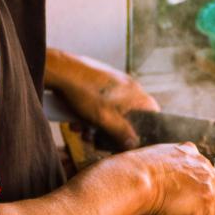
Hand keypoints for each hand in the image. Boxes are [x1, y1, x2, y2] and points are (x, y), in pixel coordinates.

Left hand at [45, 48, 159, 148]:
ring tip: (82, 131)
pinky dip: (90, 114)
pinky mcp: (99, 82)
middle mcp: (128, 87)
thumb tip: (134, 144)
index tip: (134, 140)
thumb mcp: (105, 118)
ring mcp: (113, 84)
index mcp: (136, 94)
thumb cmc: (84, 92)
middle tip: (98, 139)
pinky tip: (76, 121)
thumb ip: (122, 133)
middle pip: (129, 116)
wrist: (61, 70)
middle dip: (112, 131)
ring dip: (97, 125)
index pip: (153, 113)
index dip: (146, 128)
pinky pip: (101, 103)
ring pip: (112, 111)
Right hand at [129, 143, 214, 214]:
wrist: (130, 181)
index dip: (198, 185)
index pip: (203, 169)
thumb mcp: (150, 167)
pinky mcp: (206, 200)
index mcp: (187, 151)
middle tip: (197, 214)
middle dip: (213, 201)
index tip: (189, 197)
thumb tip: (161, 193)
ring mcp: (206, 181)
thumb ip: (163, 175)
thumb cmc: (131, 176)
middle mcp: (201, 163)